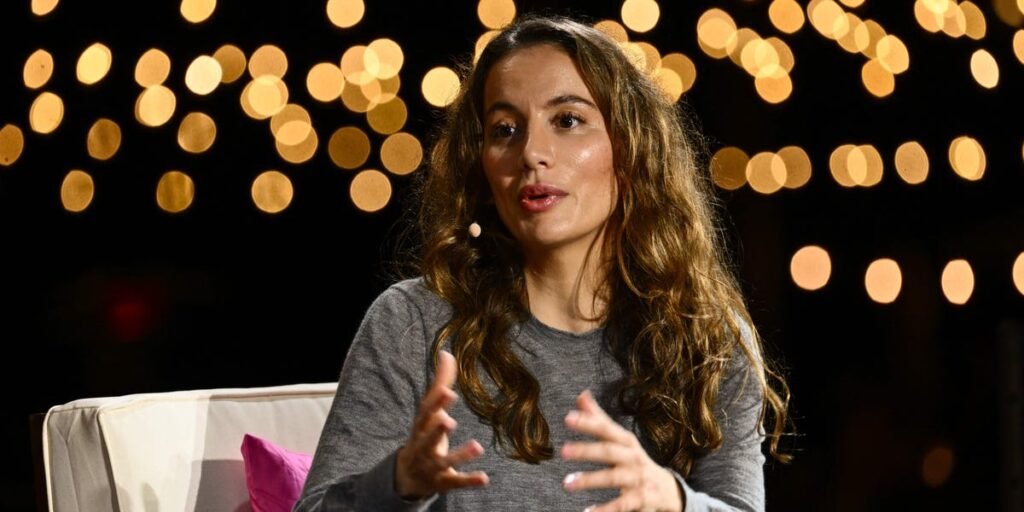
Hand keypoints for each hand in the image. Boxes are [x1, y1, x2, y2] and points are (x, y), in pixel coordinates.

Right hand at [395, 351, 488, 498]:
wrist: (408, 476)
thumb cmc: (423, 434)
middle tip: (448, 420)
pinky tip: (484, 478)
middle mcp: (424, 446)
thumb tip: (447, 353)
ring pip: (445, 461)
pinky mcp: (444, 482)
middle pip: (429, 438)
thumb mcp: (428, 411)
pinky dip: (469, 480)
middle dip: (437, 430)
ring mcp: (434, 466)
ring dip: (460, 455)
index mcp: (421, 426)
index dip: (435, 403)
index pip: (426, 413)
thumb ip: (440, 383)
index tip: (447, 391)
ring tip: (477, 446)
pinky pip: (457, 481)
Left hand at [561, 390, 682, 511]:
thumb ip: (600, 419)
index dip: (588, 422)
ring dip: (590, 480)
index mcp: (626, 441)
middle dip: (587, 450)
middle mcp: (633, 457)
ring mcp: (638, 479)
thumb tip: (581, 395)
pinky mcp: (640, 500)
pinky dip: (606, 509)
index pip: (606, 429)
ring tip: (567, 483)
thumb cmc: (636, 461)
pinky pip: (622, 505)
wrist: (668, 489)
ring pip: (613, 478)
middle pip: (609, 452)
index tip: (568, 418)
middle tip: (563, 451)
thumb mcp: (620, 440)